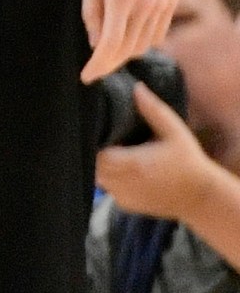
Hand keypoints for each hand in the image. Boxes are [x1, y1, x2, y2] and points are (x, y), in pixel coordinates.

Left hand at [85, 0, 181, 81]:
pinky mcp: (172, 5)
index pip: (109, 44)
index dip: (97, 65)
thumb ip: (91, 10)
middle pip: (126, 50)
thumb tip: (94, 41)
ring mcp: (162, 6)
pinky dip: (140, 42)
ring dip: (123, 53)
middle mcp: (145, 5)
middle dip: (108, 63)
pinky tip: (127, 35)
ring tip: (107, 49)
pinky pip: (155, 36)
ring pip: (142, 46)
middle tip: (93, 68)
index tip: (86, 77)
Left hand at [98, 84, 220, 220]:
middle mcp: (122, 183)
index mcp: (130, 164)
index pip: (93, 153)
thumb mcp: (175, 132)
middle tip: (99, 135)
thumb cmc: (189, 162)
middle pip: (90, 165)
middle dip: (92, 151)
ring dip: (100, 165)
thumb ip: (153, 110)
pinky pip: (108, 188)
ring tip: (109, 149)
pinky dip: (110, 178)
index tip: (93, 128)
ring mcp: (122, 196)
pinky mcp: (126, 205)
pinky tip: (120, 167)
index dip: (90, 141)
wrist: (203, 198)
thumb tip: (136, 87)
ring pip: (97, 178)